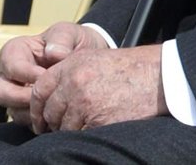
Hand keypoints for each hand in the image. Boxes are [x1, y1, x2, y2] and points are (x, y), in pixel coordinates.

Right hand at [0, 22, 105, 128]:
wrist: (88, 58)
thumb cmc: (74, 42)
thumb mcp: (70, 32)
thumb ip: (61, 38)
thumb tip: (52, 54)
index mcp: (15, 52)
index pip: (11, 66)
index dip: (27, 73)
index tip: (46, 75)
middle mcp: (10, 76)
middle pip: (2, 93)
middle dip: (23, 97)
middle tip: (47, 96)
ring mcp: (16, 96)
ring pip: (13, 111)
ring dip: (33, 111)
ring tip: (55, 105)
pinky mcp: (27, 112)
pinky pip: (27, 122)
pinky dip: (41, 121)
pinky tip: (58, 114)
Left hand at [29, 44, 166, 132]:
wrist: (158, 75)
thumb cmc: (130, 68)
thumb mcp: (95, 60)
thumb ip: (69, 74)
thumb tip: (46, 100)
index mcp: (71, 64)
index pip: (39, 90)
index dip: (37, 108)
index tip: (41, 119)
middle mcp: (74, 82)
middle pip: (49, 112)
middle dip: (54, 122)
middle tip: (64, 126)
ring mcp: (84, 102)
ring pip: (63, 127)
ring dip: (71, 130)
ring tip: (88, 122)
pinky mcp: (96, 119)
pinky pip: (80, 134)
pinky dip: (86, 134)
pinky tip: (99, 125)